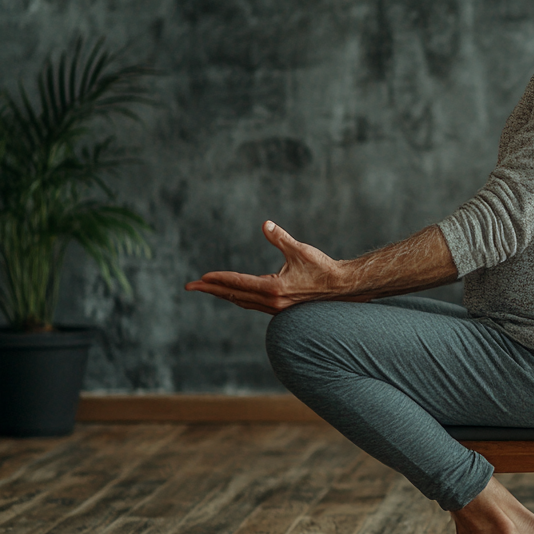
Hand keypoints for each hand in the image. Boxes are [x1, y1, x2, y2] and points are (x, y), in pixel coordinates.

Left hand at [185, 221, 348, 314]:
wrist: (342, 287)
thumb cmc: (322, 267)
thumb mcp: (300, 250)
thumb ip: (281, 238)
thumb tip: (266, 224)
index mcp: (274, 288)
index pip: (238, 283)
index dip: (218, 279)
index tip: (200, 277)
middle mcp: (272, 301)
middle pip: (234, 295)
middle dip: (212, 289)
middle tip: (190, 286)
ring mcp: (276, 308)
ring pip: (242, 302)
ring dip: (224, 294)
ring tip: (208, 289)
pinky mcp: (280, 308)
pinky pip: (252, 304)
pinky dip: (239, 298)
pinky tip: (234, 294)